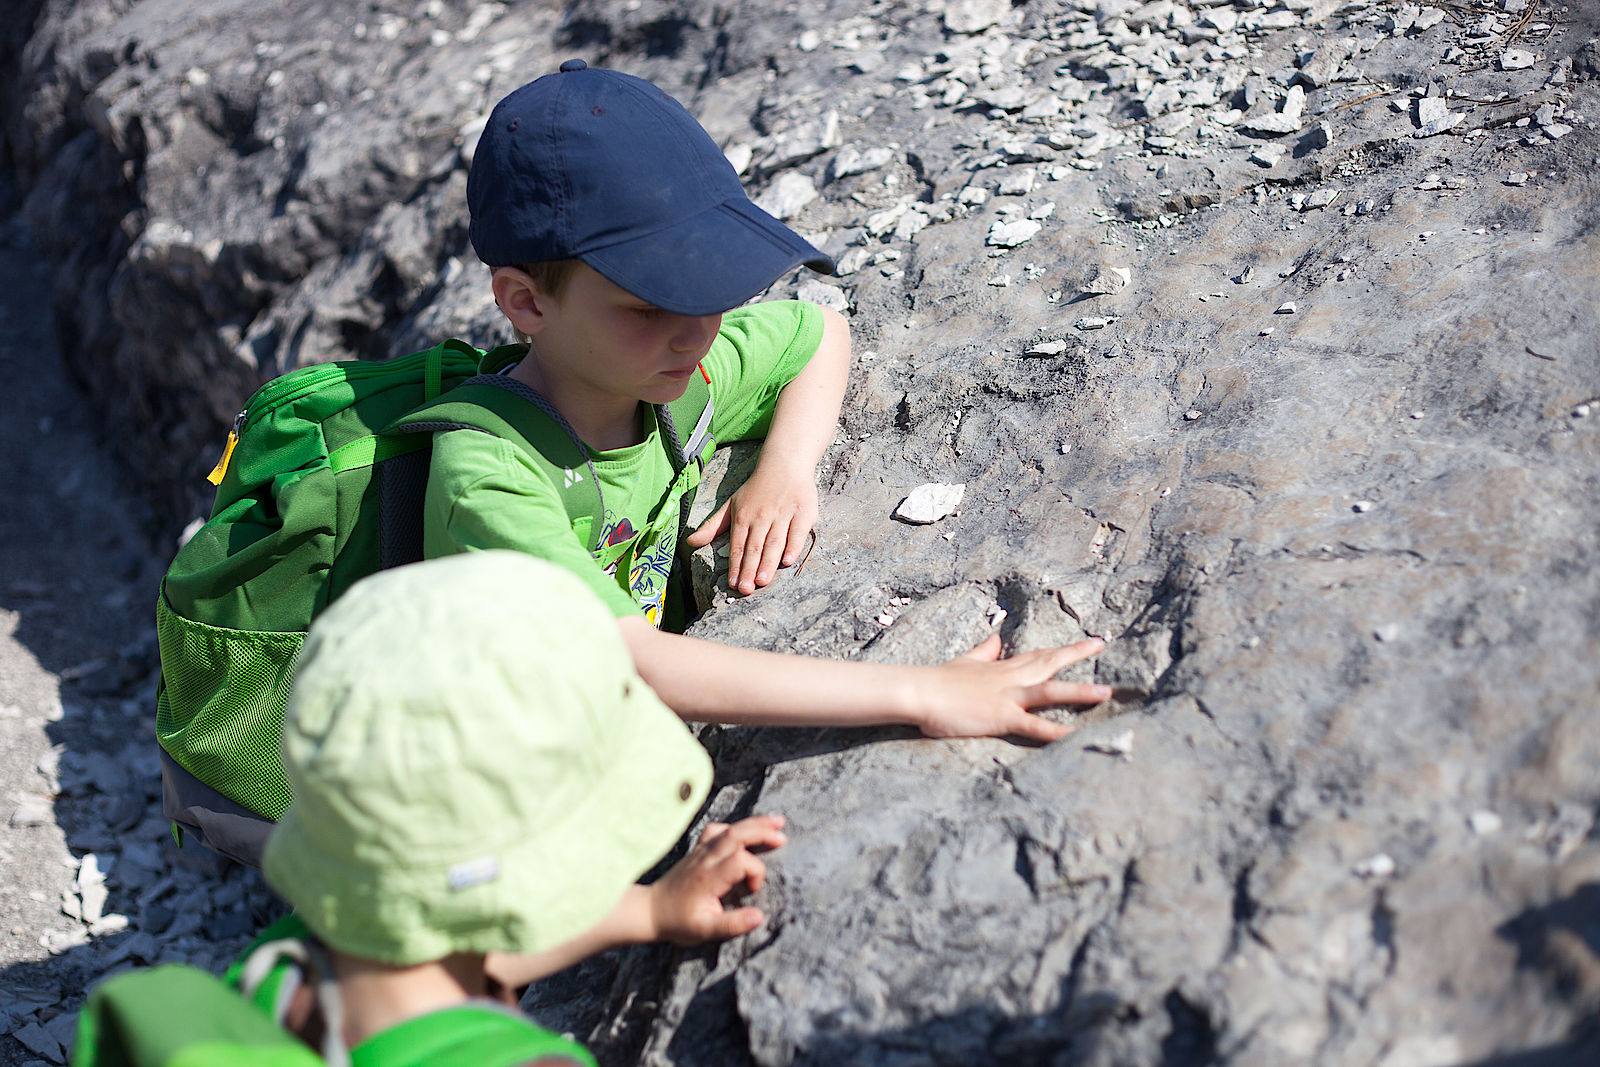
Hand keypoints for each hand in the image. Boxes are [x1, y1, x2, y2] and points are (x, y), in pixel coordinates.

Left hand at [648, 815, 787, 945]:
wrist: (650, 910)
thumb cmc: (678, 922)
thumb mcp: (705, 930)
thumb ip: (733, 924)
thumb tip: (760, 917)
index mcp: (709, 876)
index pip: (741, 860)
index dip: (755, 872)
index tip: (753, 890)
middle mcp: (705, 858)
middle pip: (737, 834)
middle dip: (762, 831)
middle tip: (782, 834)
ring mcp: (700, 851)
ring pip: (729, 828)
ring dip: (753, 824)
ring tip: (775, 822)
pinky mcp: (697, 850)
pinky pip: (716, 830)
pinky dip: (733, 826)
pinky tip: (744, 832)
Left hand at [686, 462, 817, 595]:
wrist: (785, 463)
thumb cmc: (757, 489)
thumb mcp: (731, 504)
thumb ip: (713, 526)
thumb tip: (690, 542)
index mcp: (742, 516)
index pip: (737, 546)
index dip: (735, 566)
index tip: (733, 584)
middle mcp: (761, 516)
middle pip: (754, 547)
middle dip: (749, 569)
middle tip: (746, 589)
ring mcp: (783, 514)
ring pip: (774, 542)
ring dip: (767, 562)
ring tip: (762, 581)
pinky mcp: (803, 512)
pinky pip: (797, 532)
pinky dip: (793, 546)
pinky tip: (787, 561)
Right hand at [913, 635, 1109, 741]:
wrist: (919, 692)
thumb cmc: (937, 681)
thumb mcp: (965, 661)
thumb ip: (984, 652)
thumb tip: (996, 637)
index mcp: (1001, 668)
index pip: (1037, 655)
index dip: (1062, 649)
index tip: (1086, 641)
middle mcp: (1009, 679)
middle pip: (1048, 663)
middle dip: (1076, 654)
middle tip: (1101, 645)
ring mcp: (1007, 697)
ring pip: (1049, 691)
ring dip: (1078, 691)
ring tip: (1105, 692)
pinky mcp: (1001, 717)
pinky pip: (1033, 726)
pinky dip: (1055, 732)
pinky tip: (1074, 737)